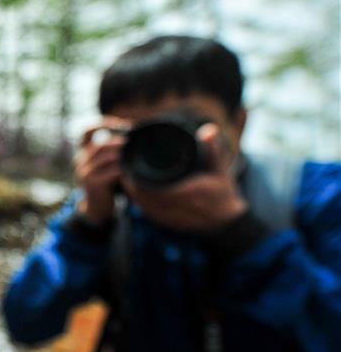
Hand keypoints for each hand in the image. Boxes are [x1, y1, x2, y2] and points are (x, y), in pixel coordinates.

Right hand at [74, 119, 128, 224]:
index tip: (122, 125)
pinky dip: (123, 170)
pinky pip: (111, 172)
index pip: (87, 131)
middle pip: (101, 144)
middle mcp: (80, 160)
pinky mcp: (92, 183)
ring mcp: (85, 172)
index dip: (103, 124)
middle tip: (136, 143)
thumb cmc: (105, 184)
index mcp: (83, 152)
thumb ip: (112, 152)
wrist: (96, 208)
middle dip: (120, 142)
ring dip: (123, 155)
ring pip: (107, 157)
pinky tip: (131, 171)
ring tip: (135, 156)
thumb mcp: (104, 165)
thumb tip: (134, 136)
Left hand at [122, 123, 246, 231]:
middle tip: (125, 168)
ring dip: (132, 192)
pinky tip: (133, 191)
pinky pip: (146, 211)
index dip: (139, 177)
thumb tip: (208, 130)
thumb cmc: (222, 193)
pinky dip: (138, 201)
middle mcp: (176, 207)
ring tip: (127, 177)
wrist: (225, 222)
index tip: (132, 165)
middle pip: (143, 196)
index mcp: (188, 193)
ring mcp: (169, 216)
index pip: (155, 187)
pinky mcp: (166, 222)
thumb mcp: (219, 170)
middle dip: (132, 183)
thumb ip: (212, 150)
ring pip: (141, 205)